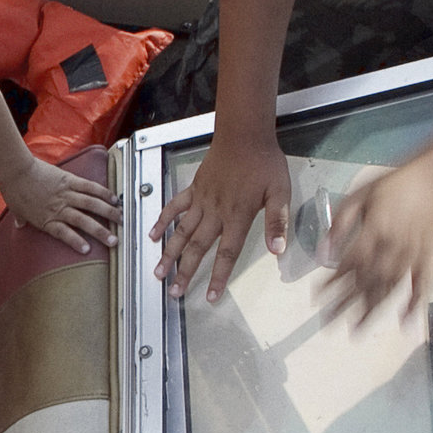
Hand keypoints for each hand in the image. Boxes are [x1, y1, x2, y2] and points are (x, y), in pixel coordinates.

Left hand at [0, 156, 119, 252]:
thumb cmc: (14, 189)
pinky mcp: (69, 180)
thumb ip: (21, 219)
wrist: (16, 170)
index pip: (64, 234)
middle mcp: (59, 208)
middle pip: (83, 222)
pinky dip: (102, 193)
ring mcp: (66, 194)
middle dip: (101, 232)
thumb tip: (19, 225)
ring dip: (108, 212)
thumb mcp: (16, 209)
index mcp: (46, 219)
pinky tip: (113, 198)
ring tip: (121, 219)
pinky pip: (89, 187)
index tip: (87, 250)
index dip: (76, 242)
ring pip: (91, 205)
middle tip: (114, 241)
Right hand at [149, 133, 291, 302]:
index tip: (210, 297)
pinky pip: (174, 208)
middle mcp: (215, 213)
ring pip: (181, 232)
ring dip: (169, 253)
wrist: (244, 135)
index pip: (226, 253)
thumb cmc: (264, 162)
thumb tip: (277, 250)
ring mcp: (201, 201)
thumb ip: (277, 222)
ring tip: (158, 272)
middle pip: (196, 248)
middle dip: (185, 273)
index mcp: (237, 216)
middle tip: (174, 292)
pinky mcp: (193, 189)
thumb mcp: (280, 192)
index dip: (218, 277)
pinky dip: (163, 222)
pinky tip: (153, 235)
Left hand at [324, 158, 432, 327]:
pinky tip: (404, 322)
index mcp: (374, 230)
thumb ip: (341, 222)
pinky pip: (422, 284)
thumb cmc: (397, 182)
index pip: (347, 264)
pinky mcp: (432, 255)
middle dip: (346, 305)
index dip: (332, 283)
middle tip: (329, 326)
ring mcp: (414, 253)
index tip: (317, 298)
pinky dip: (414, 304)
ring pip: (390, 287)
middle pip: (365, 282)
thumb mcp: (361, 193)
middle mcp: (393, 246)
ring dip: (373, 310)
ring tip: (358, 331)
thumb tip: (323, 251)